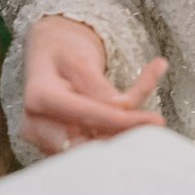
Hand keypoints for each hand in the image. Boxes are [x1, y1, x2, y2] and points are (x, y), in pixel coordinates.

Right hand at [19, 16, 167, 155]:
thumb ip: (98, 85)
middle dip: (123, 136)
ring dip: (125, 134)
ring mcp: (47, 139)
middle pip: (88, 142)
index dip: (121, 120)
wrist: (49, 53)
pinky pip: (94, 142)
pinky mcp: (61, 146)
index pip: (84, 114)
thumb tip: (121, 109)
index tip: (154, 120)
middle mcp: (38, 124)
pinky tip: (140, 118)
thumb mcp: (81, 57)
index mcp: (39, 97)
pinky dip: (118, 132)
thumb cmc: (63, 49)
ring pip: (95, 146)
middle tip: (157, 125)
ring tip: (153, 118)